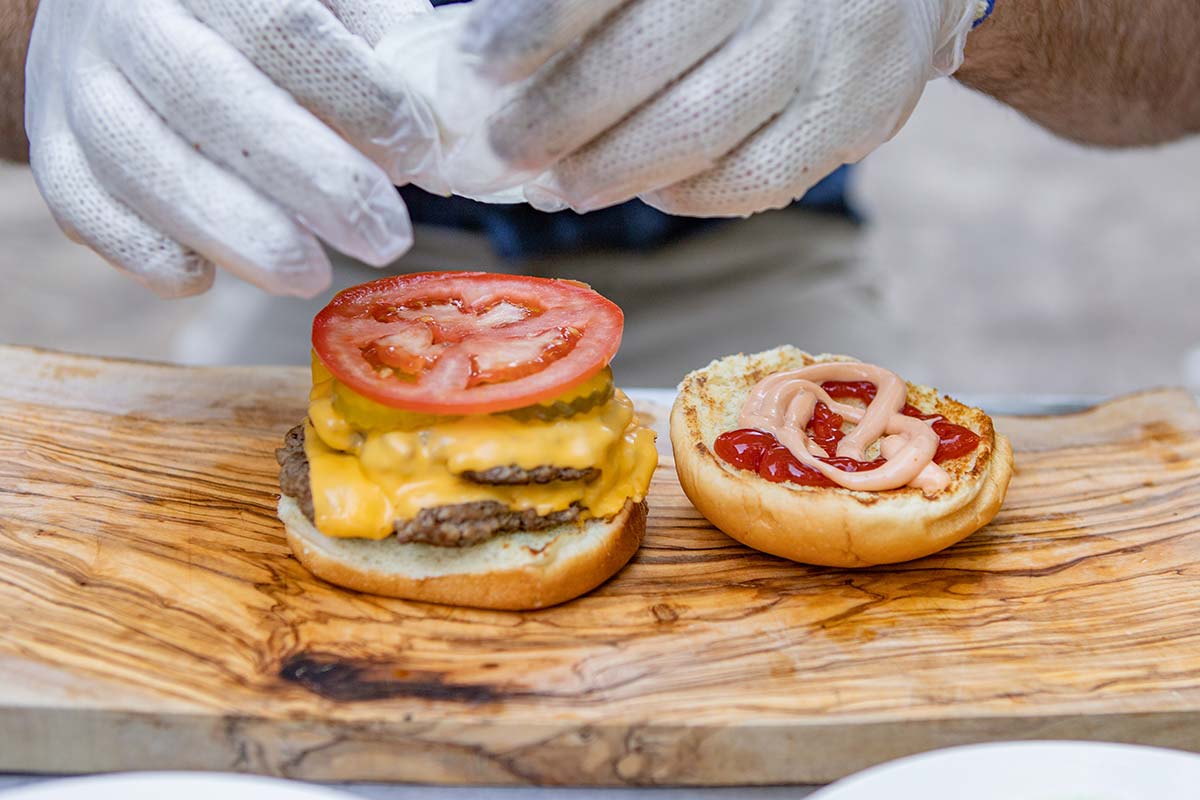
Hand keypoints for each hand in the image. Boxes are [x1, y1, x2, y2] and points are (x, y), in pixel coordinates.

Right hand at [25, 0, 437, 297]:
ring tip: (312, 275)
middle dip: (312, 180)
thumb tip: (441, 145)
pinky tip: (204, 278)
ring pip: (144, 165)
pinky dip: (145, 254)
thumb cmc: (253, 7)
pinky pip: (84, 211)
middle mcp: (125, 16)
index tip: (418, 152)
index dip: (357, 96)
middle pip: (211, 100)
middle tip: (385, 238)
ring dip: (237, 234)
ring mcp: (76, 82)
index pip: (282, 25)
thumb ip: (381, 44)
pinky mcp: (52, 145)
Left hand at [453, 0, 979, 215]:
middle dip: (550, 122)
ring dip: (608, 172)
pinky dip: (686, 196)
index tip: (476, 68)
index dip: (535, 26)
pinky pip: (753, 180)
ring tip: (556, 184)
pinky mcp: (860, 110)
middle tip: (497, 153)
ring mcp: (828, 44)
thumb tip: (492, 59)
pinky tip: (648, 188)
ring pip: (693, 134)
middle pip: (641, 65)